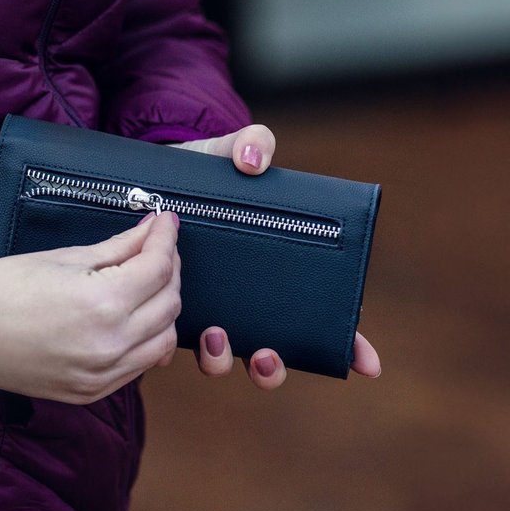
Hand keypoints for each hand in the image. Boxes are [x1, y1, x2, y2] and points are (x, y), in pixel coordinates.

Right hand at [0, 211, 180, 404]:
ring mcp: (102, 375)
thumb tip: (153, 228)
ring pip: (164, 339)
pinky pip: (140, 365)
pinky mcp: (91, 393)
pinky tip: (131, 318)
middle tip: (154, 247)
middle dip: (169, 269)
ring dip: (162, 307)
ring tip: (144, 283)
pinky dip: (146, 340)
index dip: (166, 238)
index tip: (165, 222)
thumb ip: (119, 246)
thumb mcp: (66, 258)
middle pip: (169, 303)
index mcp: (103, 303)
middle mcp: (110, 345)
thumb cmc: (4, 287)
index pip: (159, 267)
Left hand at [171, 125, 381, 387]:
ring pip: (223, 356)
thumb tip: (252, 163)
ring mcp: (207, 305)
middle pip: (272, 351)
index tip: (366, 361)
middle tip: (267, 355)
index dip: (347, 342)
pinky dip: (175, 349)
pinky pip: (173, 344)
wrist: (144, 177)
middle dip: (273, 368)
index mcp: (275, 268)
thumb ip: (252, 143)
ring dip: (224, 360)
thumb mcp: (226, 151)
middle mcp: (244, 296)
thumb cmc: (201, 170)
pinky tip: (172, 335)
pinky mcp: (166, 307)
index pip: (320, 312)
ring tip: (216, 337)